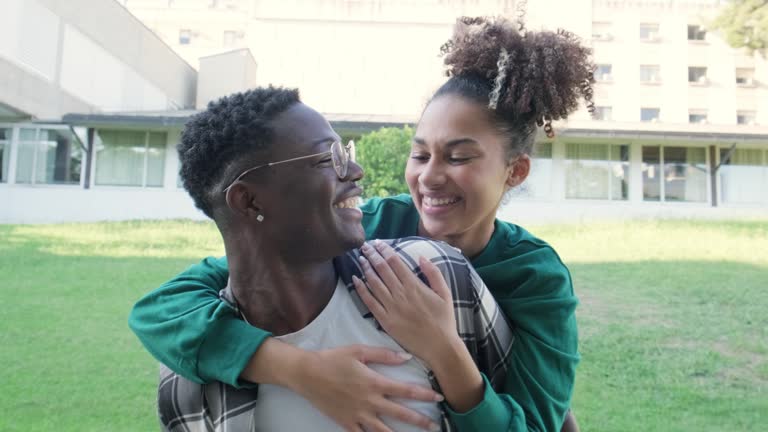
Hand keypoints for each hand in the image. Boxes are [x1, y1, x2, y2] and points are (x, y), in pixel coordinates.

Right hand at [293, 345, 442, 431]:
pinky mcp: (346, 423)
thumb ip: (384, 355)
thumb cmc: (332, 359)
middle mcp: (369, 401)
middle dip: (420, 420)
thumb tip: (406, 358)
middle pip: (400, 413)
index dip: (424, 395)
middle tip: (434, 425)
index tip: (439, 398)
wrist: (307, 374)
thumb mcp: (359, 351)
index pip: (405, 390)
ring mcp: (358, 415)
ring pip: (384, 430)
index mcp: (374, 383)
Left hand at [353, 240, 458, 367]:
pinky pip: (370, 302)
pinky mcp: (385, 321)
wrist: (440, 347)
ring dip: (366, 269)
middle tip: (365, 246)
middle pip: (382, 269)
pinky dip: (361, 290)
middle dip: (372, 255)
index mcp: (415, 286)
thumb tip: (421, 256)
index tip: (378, 243)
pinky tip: (355, 280)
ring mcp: (392, 308)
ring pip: (374, 283)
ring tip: (360, 258)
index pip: (395, 262)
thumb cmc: (445, 320)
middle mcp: (401, 294)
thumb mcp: (445, 293)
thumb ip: (434, 273)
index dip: (385, 250)